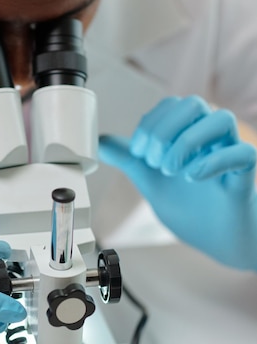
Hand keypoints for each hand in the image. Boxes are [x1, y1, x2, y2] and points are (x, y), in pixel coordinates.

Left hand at [98, 96, 256, 269]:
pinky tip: (193, 177)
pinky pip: (242, 153)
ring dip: (188, 141)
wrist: (216, 239)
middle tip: (153, 161)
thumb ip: (129, 159)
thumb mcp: (151, 182)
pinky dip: (213, 161)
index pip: (170, 106)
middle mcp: (211, 138)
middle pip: (194, 104)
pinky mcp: (245, 174)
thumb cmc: (191, 208)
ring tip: (171, 170)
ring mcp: (230, 153)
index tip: (137, 154)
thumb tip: (101, 142)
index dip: (149, 124)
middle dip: (165, 129)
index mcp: (190, 134)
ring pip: (222, 119)